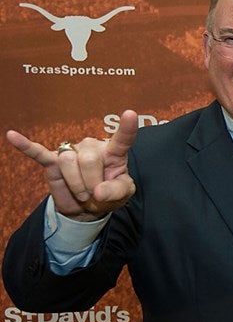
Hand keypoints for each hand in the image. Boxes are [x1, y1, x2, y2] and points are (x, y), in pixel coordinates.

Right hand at [6, 110, 137, 221]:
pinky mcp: (53, 161)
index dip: (127, 128)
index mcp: (113, 153)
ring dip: (75, 184)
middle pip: (88, 160)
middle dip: (91, 184)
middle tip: (94, 195)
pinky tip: (12, 136)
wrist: (88, 208)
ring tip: (82, 193)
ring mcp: (71, 152)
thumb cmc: (107, 196)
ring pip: (68, 162)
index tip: (130, 114)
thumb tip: (99, 191)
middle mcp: (92, 147)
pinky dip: (26, 146)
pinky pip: (38, 152)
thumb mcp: (121, 195)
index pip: (122, 139)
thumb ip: (116, 191)